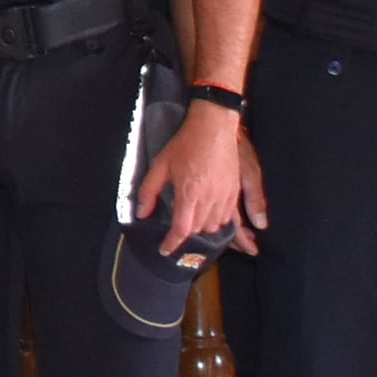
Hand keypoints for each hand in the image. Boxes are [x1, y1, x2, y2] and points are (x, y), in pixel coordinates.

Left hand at [136, 101, 257, 254]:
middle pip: (197, 230)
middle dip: (184, 233)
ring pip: (214, 226)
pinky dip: (216, 220)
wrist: (214, 127)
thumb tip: (142, 213)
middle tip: (175, 228)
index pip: (181, 229)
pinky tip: (208, 213)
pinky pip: (227, 217)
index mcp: (189, 193)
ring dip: (201, 227)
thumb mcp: (160, 164)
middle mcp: (209, 198)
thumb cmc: (185, 144)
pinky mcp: (234, 192)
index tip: (165, 249)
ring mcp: (225, 196)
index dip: (172, 243)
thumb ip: (149, 191)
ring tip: (191, 220)